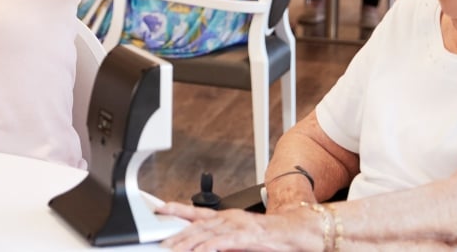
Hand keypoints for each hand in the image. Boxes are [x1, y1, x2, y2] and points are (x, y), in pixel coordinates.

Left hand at [156, 201, 320, 250]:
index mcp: (226, 217)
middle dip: (178, 234)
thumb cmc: (269, 238)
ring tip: (173, 249)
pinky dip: (209, 246)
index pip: (196, 212)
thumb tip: (203, 247)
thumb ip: (221, 241)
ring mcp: (237, 225)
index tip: (160, 209)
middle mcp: (229, 217)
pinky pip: (223, 241)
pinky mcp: (246, 236)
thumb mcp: (239, 238)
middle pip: (197, 225)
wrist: (296, 233)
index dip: (177, 210)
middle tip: (162, 243)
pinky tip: (199, 250)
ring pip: (206, 232)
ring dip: (188, 242)